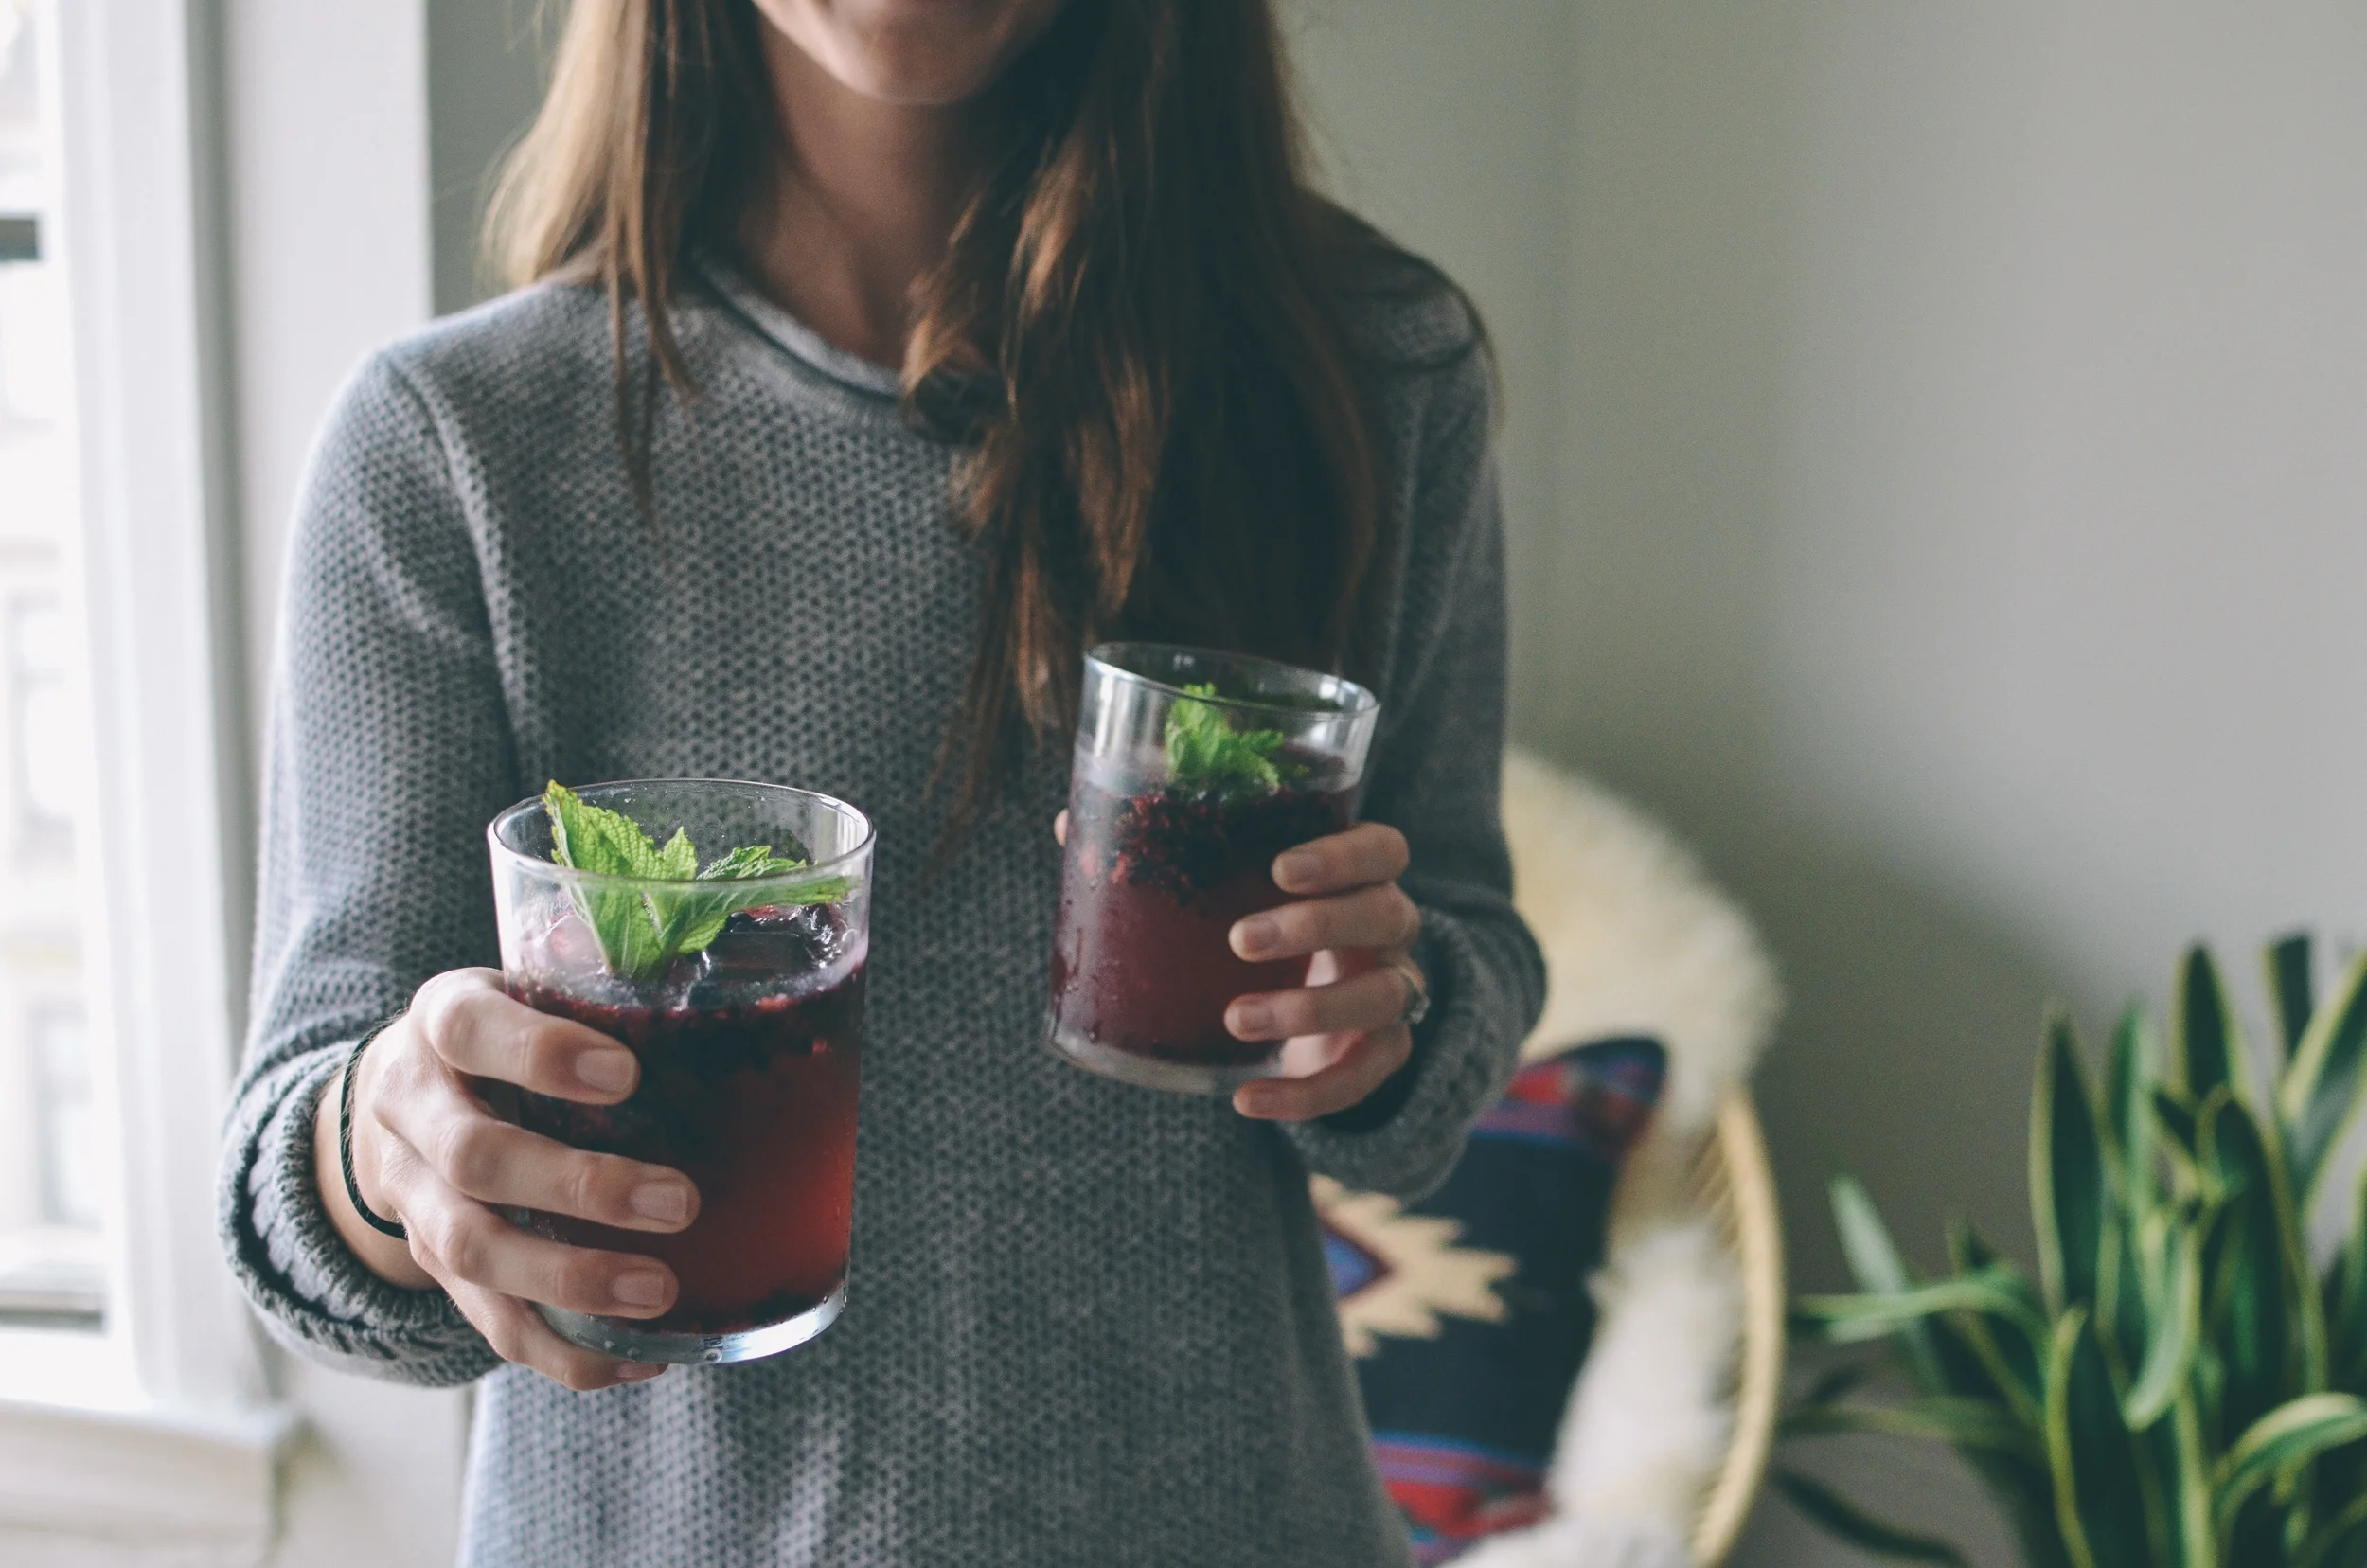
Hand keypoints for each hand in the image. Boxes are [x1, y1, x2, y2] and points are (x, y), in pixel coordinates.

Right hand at [312, 968, 699, 1390]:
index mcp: (441, 1021)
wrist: (398, 1098)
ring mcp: (413, 1197)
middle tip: (680, 1202)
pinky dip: (565, 1351)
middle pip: (476, 1159)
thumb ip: (604, 987)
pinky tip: (643, 1357)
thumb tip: (737, 980)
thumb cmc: (507, 1031)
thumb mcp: (531, 984)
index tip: (626, 1075)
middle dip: (580, 1187)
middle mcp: (411, 1109)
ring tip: (662, 1292)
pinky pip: (490, 1323)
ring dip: (571, 1279)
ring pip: (473, 1251)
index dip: (540, 1054)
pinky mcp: (435, 1268)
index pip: (471, 1030)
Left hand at [1049, 811, 1423, 1118]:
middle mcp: (1389, 927)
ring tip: (1236, 1019)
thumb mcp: (1218, 890)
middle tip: (1239, 940)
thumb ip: (1162, 854)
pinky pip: (1364, 1076)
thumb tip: (1069, 824)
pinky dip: (1308, 1096)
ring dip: (1312, 1008)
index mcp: (1356, 873)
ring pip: (1384, 996)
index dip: (1344, 854)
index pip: (1382, 849)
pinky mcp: (1381, 1052)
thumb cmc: (1251, 924)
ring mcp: (1391, 989)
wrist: (1296, 1013)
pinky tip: (1246, 1100)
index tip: (1279, 868)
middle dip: (1318, 924)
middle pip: (1387, 913)